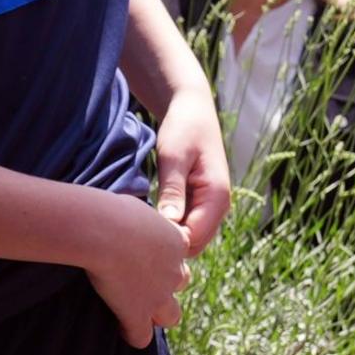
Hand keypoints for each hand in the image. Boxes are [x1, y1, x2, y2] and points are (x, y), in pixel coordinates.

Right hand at [82, 190, 193, 349]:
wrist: (103, 230)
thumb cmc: (112, 210)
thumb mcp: (133, 205)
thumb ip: (138, 216)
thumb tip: (126, 213)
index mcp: (176, 240)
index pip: (179, 252)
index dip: (162, 253)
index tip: (140, 251)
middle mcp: (174, 270)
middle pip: (182, 283)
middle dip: (166, 284)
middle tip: (139, 278)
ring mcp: (159, 295)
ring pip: (171, 316)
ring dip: (156, 314)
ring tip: (134, 309)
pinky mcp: (137, 313)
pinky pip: (142, 337)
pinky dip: (132, 334)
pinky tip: (120, 327)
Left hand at [154, 87, 233, 256]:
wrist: (191, 110)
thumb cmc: (182, 128)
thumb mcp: (173, 157)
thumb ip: (173, 190)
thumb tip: (170, 224)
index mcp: (217, 196)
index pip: (194, 237)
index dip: (168, 241)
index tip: (139, 233)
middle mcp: (219, 207)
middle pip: (193, 244)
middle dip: (168, 244)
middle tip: (134, 232)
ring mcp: (211, 207)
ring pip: (189, 237)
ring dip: (168, 236)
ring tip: (139, 225)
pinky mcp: (200, 204)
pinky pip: (186, 226)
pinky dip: (169, 227)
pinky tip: (148, 217)